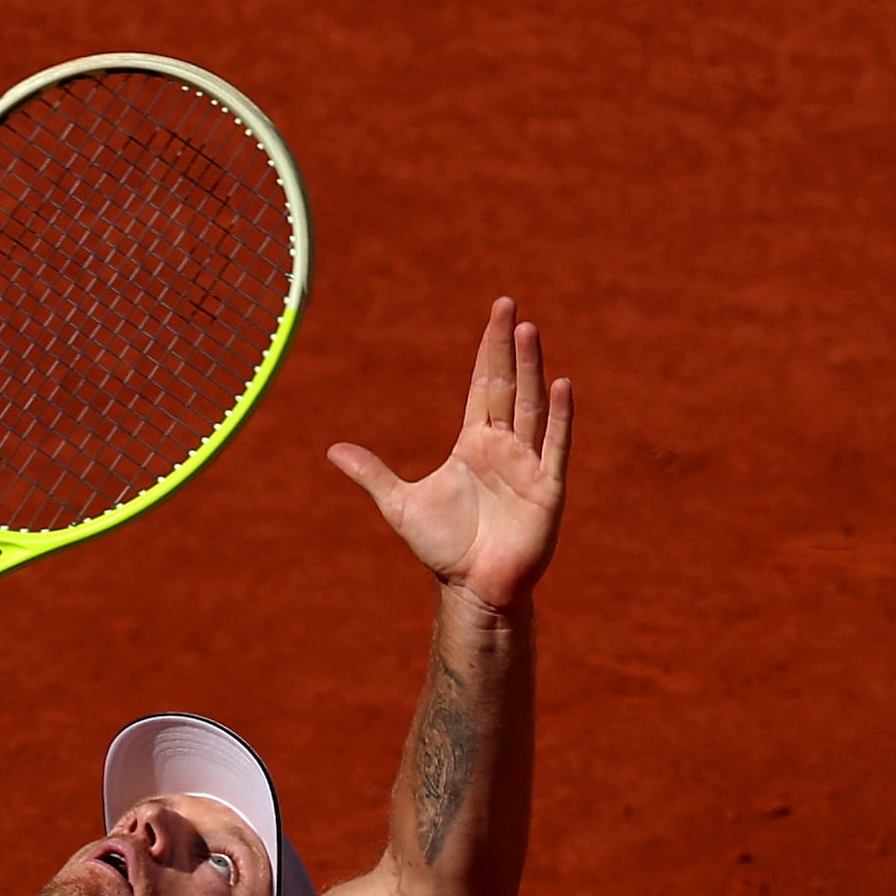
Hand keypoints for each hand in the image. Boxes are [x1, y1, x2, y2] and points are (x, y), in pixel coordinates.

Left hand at [331, 300, 572, 614]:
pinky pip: (556, 446)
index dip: (489, 349)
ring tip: (530, 331)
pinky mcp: (548, 488)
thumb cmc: (444, 548)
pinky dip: (560, 417)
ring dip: (533, 369)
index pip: (484, 384)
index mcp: (475, 442)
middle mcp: (505, 446)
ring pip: (532, 406)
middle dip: (509, 346)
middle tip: (511, 307)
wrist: (473, 588)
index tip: (496, 313)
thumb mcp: (401, 504)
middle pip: (508, 385)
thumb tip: (332, 451)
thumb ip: (373, 473)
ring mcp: (529, 465)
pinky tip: (563, 385)